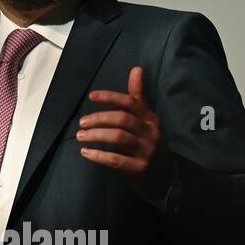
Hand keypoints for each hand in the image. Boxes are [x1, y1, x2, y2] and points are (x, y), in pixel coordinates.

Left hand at [76, 66, 174, 205]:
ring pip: (119, 137)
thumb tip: (137, 68)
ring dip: (96, 135)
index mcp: (151, 118)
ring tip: (80, 136)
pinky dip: (99, 155)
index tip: (91, 96)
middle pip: (123, 119)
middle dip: (99, 118)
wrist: (164, 176)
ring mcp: (147, 151)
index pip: (131, 102)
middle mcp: (151, 132)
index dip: (111, 97)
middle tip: (82, 122)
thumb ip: (138, 96)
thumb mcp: (146, 119)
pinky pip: (116, 160)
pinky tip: (86, 152)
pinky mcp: (140, 168)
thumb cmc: (148, 142)